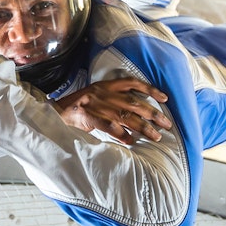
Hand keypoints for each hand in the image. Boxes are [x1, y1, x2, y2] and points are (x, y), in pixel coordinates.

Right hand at [55, 78, 172, 143]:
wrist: (58, 111)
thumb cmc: (79, 106)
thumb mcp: (97, 95)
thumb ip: (114, 101)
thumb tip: (134, 115)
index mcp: (107, 86)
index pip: (133, 84)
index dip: (150, 90)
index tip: (165, 98)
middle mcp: (106, 94)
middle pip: (135, 103)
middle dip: (153, 114)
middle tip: (167, 124)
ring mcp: (99, 106)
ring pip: (127, 116)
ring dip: (143, 127)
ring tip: (155, 136)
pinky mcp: (91, 117)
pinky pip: (111, 127)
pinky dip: (123, 135)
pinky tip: (132, 142)